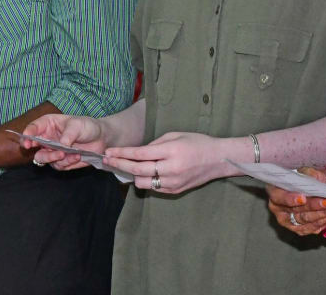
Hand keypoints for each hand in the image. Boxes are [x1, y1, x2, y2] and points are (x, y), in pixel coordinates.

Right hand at [21, 114, 105, 170]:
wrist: (101, 138)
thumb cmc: (86, 126)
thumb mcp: (78, 125)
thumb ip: (68, 134)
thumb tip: (62, 144)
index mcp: (48, 124)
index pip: (33, 128)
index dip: (27, 134)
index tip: (27, 142)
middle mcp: (47, 138)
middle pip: (32, 146)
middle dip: (34, 150)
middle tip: (40, 150)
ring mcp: (52, 151)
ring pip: (43, 158)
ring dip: (53, 157)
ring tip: (66, 153)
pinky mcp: (61, 161)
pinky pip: (58, 165)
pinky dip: (67, 162)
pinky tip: (77, 156)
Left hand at [104, 131, 233, 194]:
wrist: (218, 159)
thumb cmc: (198, 143)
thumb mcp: (176, 135)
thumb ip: (155, 144)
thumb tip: (138, 152)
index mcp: (171, 151)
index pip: (140, 154)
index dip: (122, 153)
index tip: (109, 151)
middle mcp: (171, 169)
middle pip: (137, 170)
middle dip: (119, 165)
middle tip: (107, 160)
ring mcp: (173, 182)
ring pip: (143, 183)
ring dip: (132, 175)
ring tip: (125, 167)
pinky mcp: (175, 191)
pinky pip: (154, 188)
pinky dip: (146, 180)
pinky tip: (143, 173)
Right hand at [266, 167, 325, 235]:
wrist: (313, 188)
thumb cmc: (306, 179)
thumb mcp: (308, 171)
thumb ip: (310, 174)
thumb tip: (314, 176)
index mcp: (275, 191)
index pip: (278, 197)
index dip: (290, 199)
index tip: (303, 198)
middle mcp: (278, 208)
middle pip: (296, 211)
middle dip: (315, 206)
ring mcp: (288, 221)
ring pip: (306, 221)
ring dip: (324, 214)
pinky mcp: (299, 229)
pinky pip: (312, 228)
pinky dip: (325, 220)